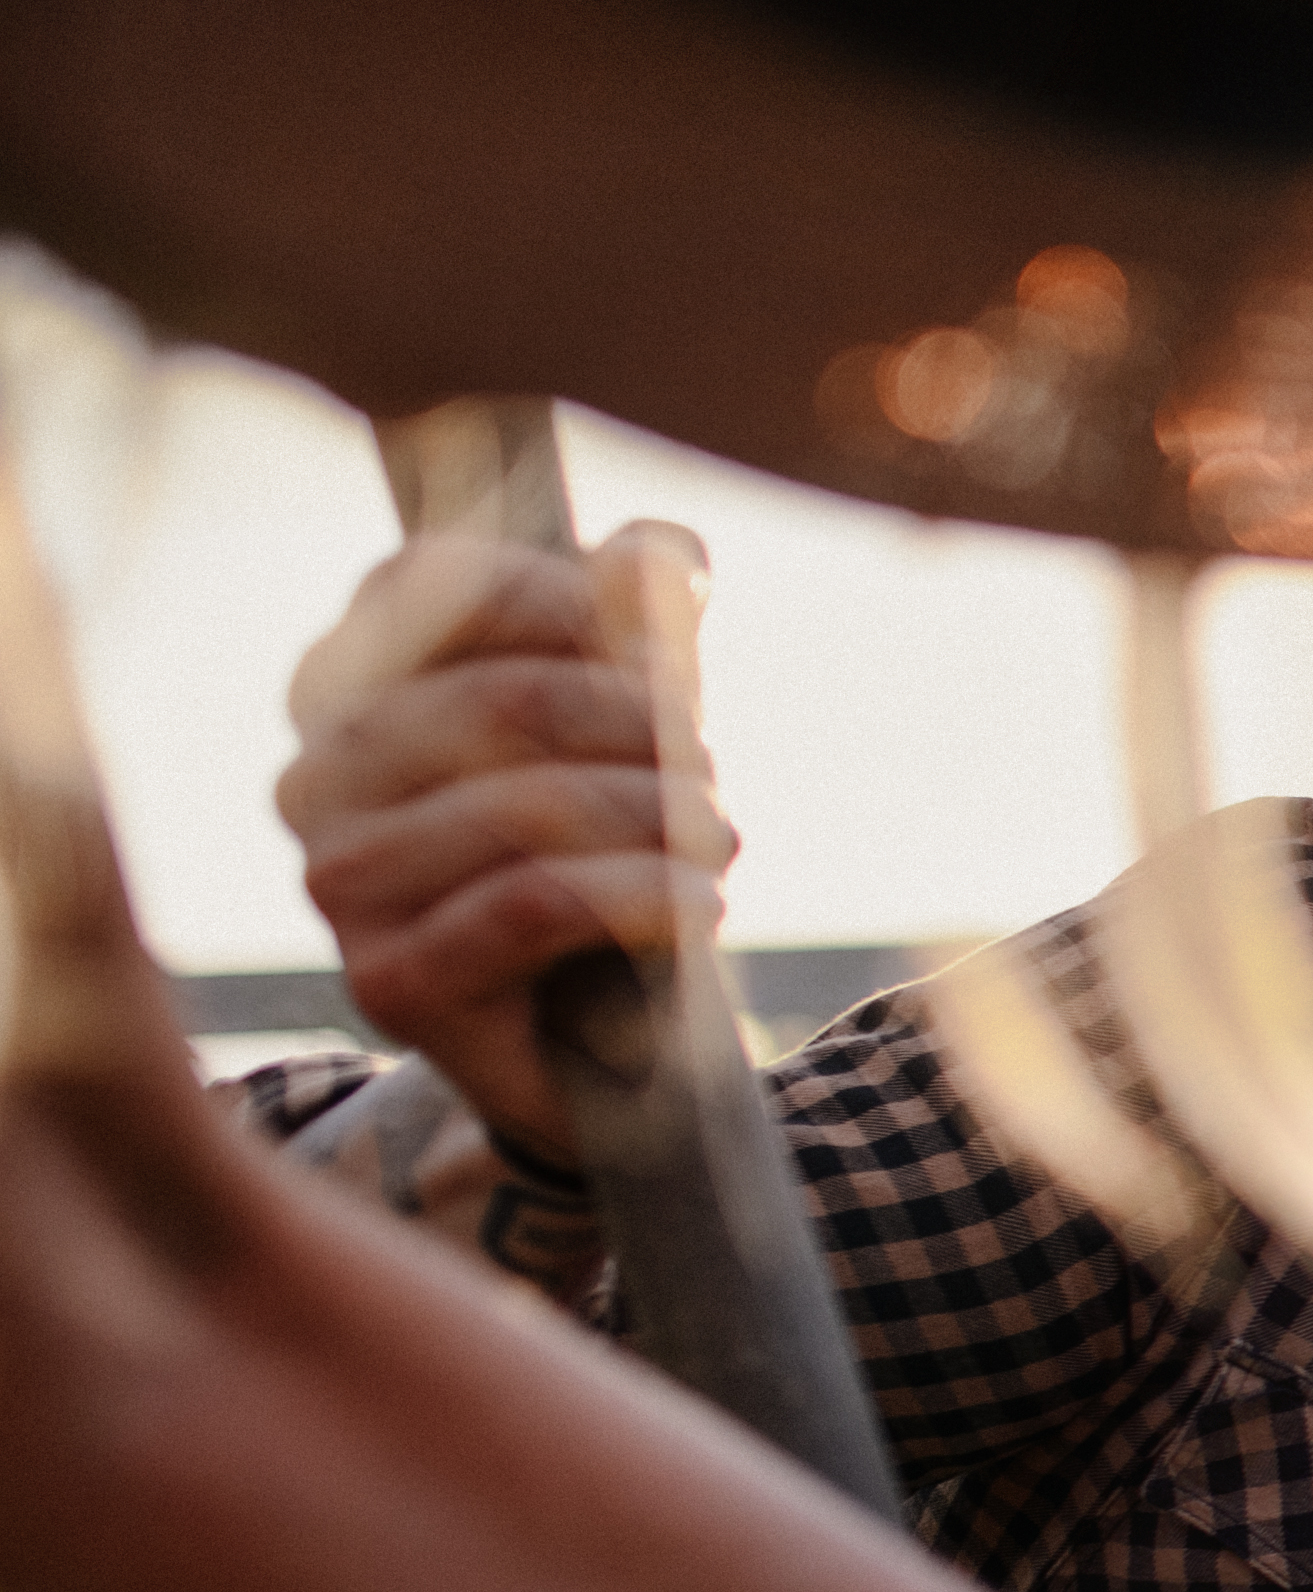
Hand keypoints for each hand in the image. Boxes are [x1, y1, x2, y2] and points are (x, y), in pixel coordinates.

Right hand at [275, 525, 731, 1165]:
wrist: (604, 1041)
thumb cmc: (605, 848)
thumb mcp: (632, 716)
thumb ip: (640, 621)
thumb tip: (657, 550)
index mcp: (345, 683)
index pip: (435, 580)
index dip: (570, 598)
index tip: (661, 652)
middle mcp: (316, 778)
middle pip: (507, 698)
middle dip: (639, 726)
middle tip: (705, 771)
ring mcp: (338, 882)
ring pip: (527, 806)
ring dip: (656, 817)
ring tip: (717, 840)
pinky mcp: (388, 981)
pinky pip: (534, 905)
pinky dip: (642, 894)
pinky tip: (701, 901)